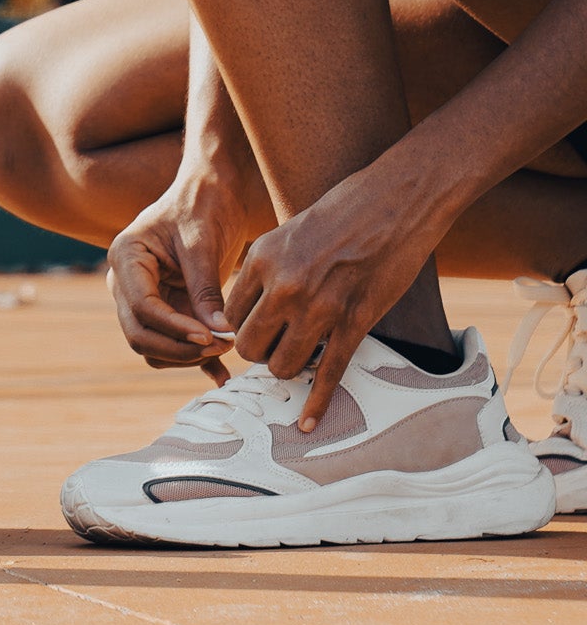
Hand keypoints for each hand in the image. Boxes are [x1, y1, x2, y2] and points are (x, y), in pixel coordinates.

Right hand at [107, 159, 252, 373]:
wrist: (212, 191)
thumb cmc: (202, 205)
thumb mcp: (203, 244)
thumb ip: (205, 289)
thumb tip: (218, 335)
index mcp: (126, 257)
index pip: (141, 308)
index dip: (174, 328)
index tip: (211, 337)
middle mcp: (127, 281)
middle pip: (139, 335)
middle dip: (178, 348)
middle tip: (221, 346)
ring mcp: (144, 297)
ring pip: (152, 346)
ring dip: (185, 356)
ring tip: (227, 347)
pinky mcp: (167, 307)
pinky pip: (172, 344)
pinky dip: (194, 361)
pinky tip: (220, 374)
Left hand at [225, 163, 440, 431]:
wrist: (395, 201)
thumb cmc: (340, 212)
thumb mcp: (286, 232)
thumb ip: (266, 269)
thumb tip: (253, 305)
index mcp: (261, 259)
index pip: (229, 316)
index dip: (239, 329)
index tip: (253, 330)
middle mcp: (284, 286)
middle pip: (250, 346)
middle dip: (258, 353)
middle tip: (273, 346)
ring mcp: (320, 307)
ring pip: (283, 365)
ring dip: (287, 369)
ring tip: (297, 358)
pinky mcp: (355, 322)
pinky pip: (329, 373)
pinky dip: (317, 402)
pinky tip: (308, 423)